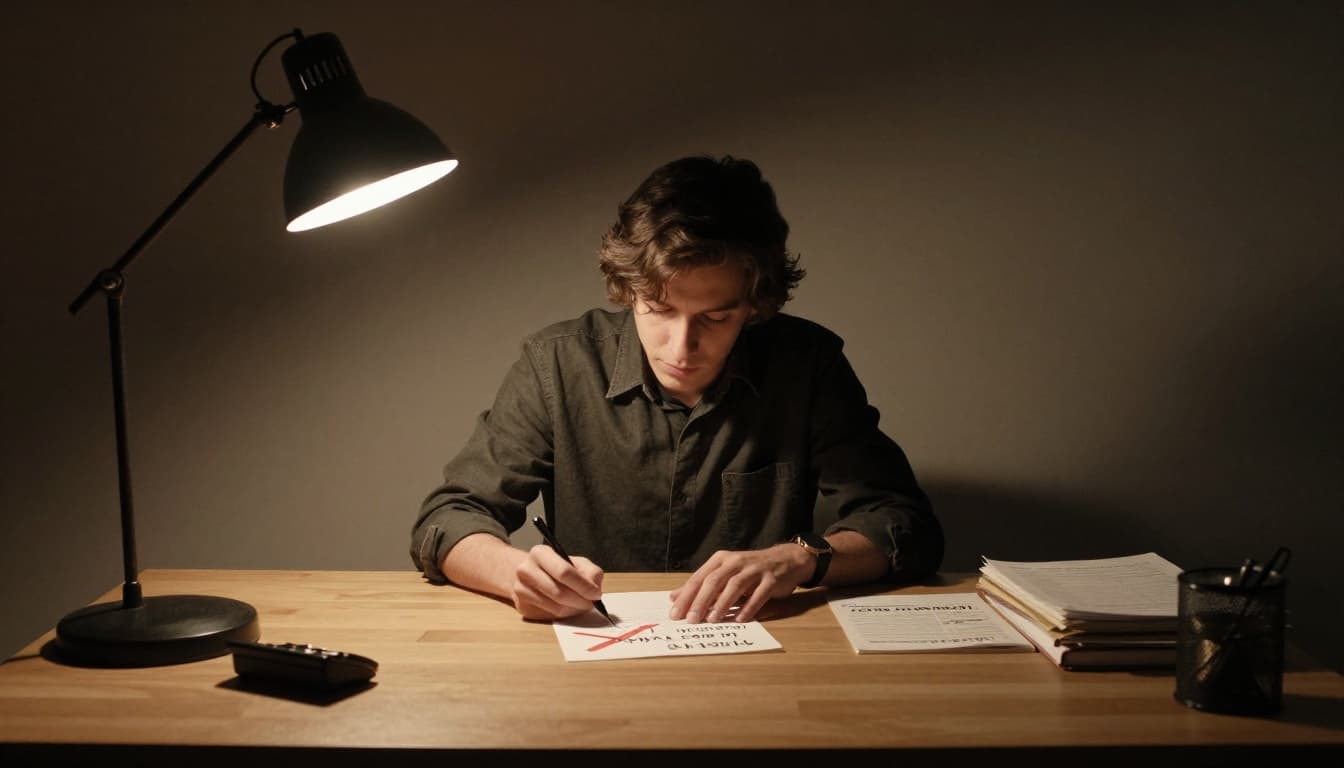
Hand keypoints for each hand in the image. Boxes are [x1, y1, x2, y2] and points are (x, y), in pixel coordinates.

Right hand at [509, 544, 605, 620]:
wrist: (530, 574)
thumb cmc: (556, 568)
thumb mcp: (576, 562)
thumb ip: (590, 571)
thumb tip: (595, 588)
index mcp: (540, 553)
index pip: (563, 572)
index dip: (583, 586)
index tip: (595, 593)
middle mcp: (525, 570)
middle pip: (559, 593)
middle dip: (580, 601)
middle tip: (591, 603)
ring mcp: (520, 590)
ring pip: (555, 608)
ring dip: (574, 610)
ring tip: (581, 605)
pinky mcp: (522, 607)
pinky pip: (549, 617)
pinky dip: (564, 615)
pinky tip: (568, 608)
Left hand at [668, 544, 810, 623]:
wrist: (785, 560)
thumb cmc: (749, 570)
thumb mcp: (724, 573)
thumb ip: (700, 586)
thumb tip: (674, 597)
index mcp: (721, 560)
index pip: (699, 578)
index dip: (686, 596)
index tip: (675, 613)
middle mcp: (736, 562)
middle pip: (714, 581)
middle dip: (701, 601)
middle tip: (691, 619)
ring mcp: (755, 569)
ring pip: (735, 585)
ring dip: (723, 603)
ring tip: (712, 620)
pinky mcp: (771, 579)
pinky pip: (759, 594)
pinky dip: (749, 607)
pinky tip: (740, 619)